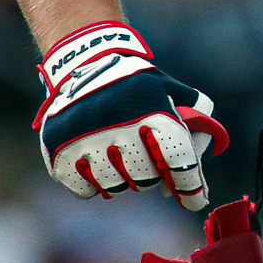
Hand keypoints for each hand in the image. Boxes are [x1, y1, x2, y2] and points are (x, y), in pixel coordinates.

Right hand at [34, 21, 229, 210]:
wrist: (81, 60)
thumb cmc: (134, 81)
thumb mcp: (169, 88)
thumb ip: (195, 121)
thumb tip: (203, 172)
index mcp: (152, 108)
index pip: (178, 159)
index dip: (190, 186)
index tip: (196, 202)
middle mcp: (120, 124)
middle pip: (147, 179)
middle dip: (151, 173)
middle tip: (143, 155)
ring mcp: (86, 138)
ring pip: (116, 187)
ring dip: (122, 177)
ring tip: (117, 154)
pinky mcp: (59, 149)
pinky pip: (84, 190)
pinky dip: (92, 183)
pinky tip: (94, 162)